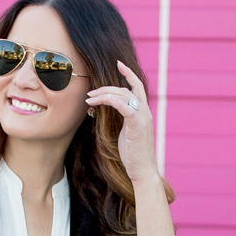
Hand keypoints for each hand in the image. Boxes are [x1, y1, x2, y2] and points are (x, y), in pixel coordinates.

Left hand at [85, 60, 160, 188]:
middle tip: (90, 93)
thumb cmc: (133, 155)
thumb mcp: (127, 133)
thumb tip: (110, 111)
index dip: (128, 74)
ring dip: (104, 95)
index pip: (137, 87)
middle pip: (126, 89)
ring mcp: (142, 119)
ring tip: (89, 99)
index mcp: (143, 112)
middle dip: (106, 88)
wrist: (143, 171)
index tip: (119, 64)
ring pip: (124, 96)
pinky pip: (126, 108)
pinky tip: (101, 101)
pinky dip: (113, 101)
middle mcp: (145, 112)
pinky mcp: (137, 127)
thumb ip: (123, 119)